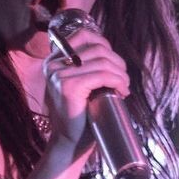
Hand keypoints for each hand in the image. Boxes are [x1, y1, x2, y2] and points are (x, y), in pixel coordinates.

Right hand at [42, 27, 130, 150]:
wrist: (70, 143)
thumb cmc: (80, 116)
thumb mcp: (80, 85)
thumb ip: (86, 67)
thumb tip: (110, 54)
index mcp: (54, 60)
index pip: (83, 35)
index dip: (105, 44)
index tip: (115, 63)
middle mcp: (53, 64)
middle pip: (97, 48)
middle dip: (117, 62)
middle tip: (124, 80)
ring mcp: (59, 75)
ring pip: (102, 62)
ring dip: (121, 74)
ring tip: (124, 87)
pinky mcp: (69, 87)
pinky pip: (102, 75)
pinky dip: (118, 81)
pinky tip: (122, 91)